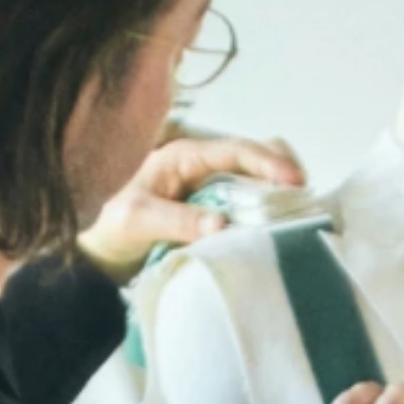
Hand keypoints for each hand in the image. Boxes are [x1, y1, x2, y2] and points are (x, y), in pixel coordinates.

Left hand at [77, 136, 304, 283]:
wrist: (101, 255)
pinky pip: (253, 196)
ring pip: (260, 173)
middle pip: (257, 152)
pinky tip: (279, 223)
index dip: (269, 162)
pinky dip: (271, 205)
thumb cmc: (113, 231)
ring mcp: (211, 183)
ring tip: (296, 212)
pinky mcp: (217, 204)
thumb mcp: (137, 222)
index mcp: (183, 157)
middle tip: (302, 199)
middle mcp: (202, 164)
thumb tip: (221, 224)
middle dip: (283, 170)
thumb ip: (176, 221)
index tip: (295, 182)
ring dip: (280, 189)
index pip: (236, 149)